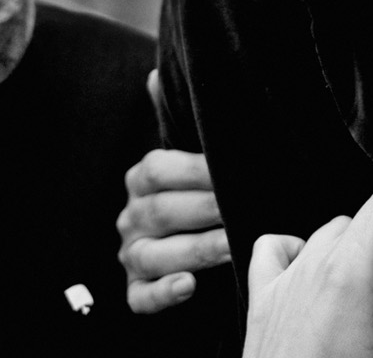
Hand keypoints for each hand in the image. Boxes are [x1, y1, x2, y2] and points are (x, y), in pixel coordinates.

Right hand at [119, 72, 230, 313]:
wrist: (192, 240)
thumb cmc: (199, 192)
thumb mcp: (190, 155)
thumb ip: (176, 118)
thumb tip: (154, 74)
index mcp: (141, 178)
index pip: (158, 169)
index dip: (196, 170)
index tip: (234, 169)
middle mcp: (130, 216)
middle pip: (161, 212)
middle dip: (205, 211)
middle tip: (242, 207)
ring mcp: (131, 255)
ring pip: (154, 255)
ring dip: (195, 250)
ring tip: (232, 245)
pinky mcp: (136, 290)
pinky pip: (141, 297)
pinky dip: (164, 292)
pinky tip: (189, 286)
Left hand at [242, 185, 372, 357]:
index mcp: (347, 275)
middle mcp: (309, 269)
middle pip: (366, 228)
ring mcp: (280, 284)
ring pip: (327, 239)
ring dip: (359, 271)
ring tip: (372, 326)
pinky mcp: (261, 304)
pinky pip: (278, 250)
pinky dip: (304, 263)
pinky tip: (326, 304)